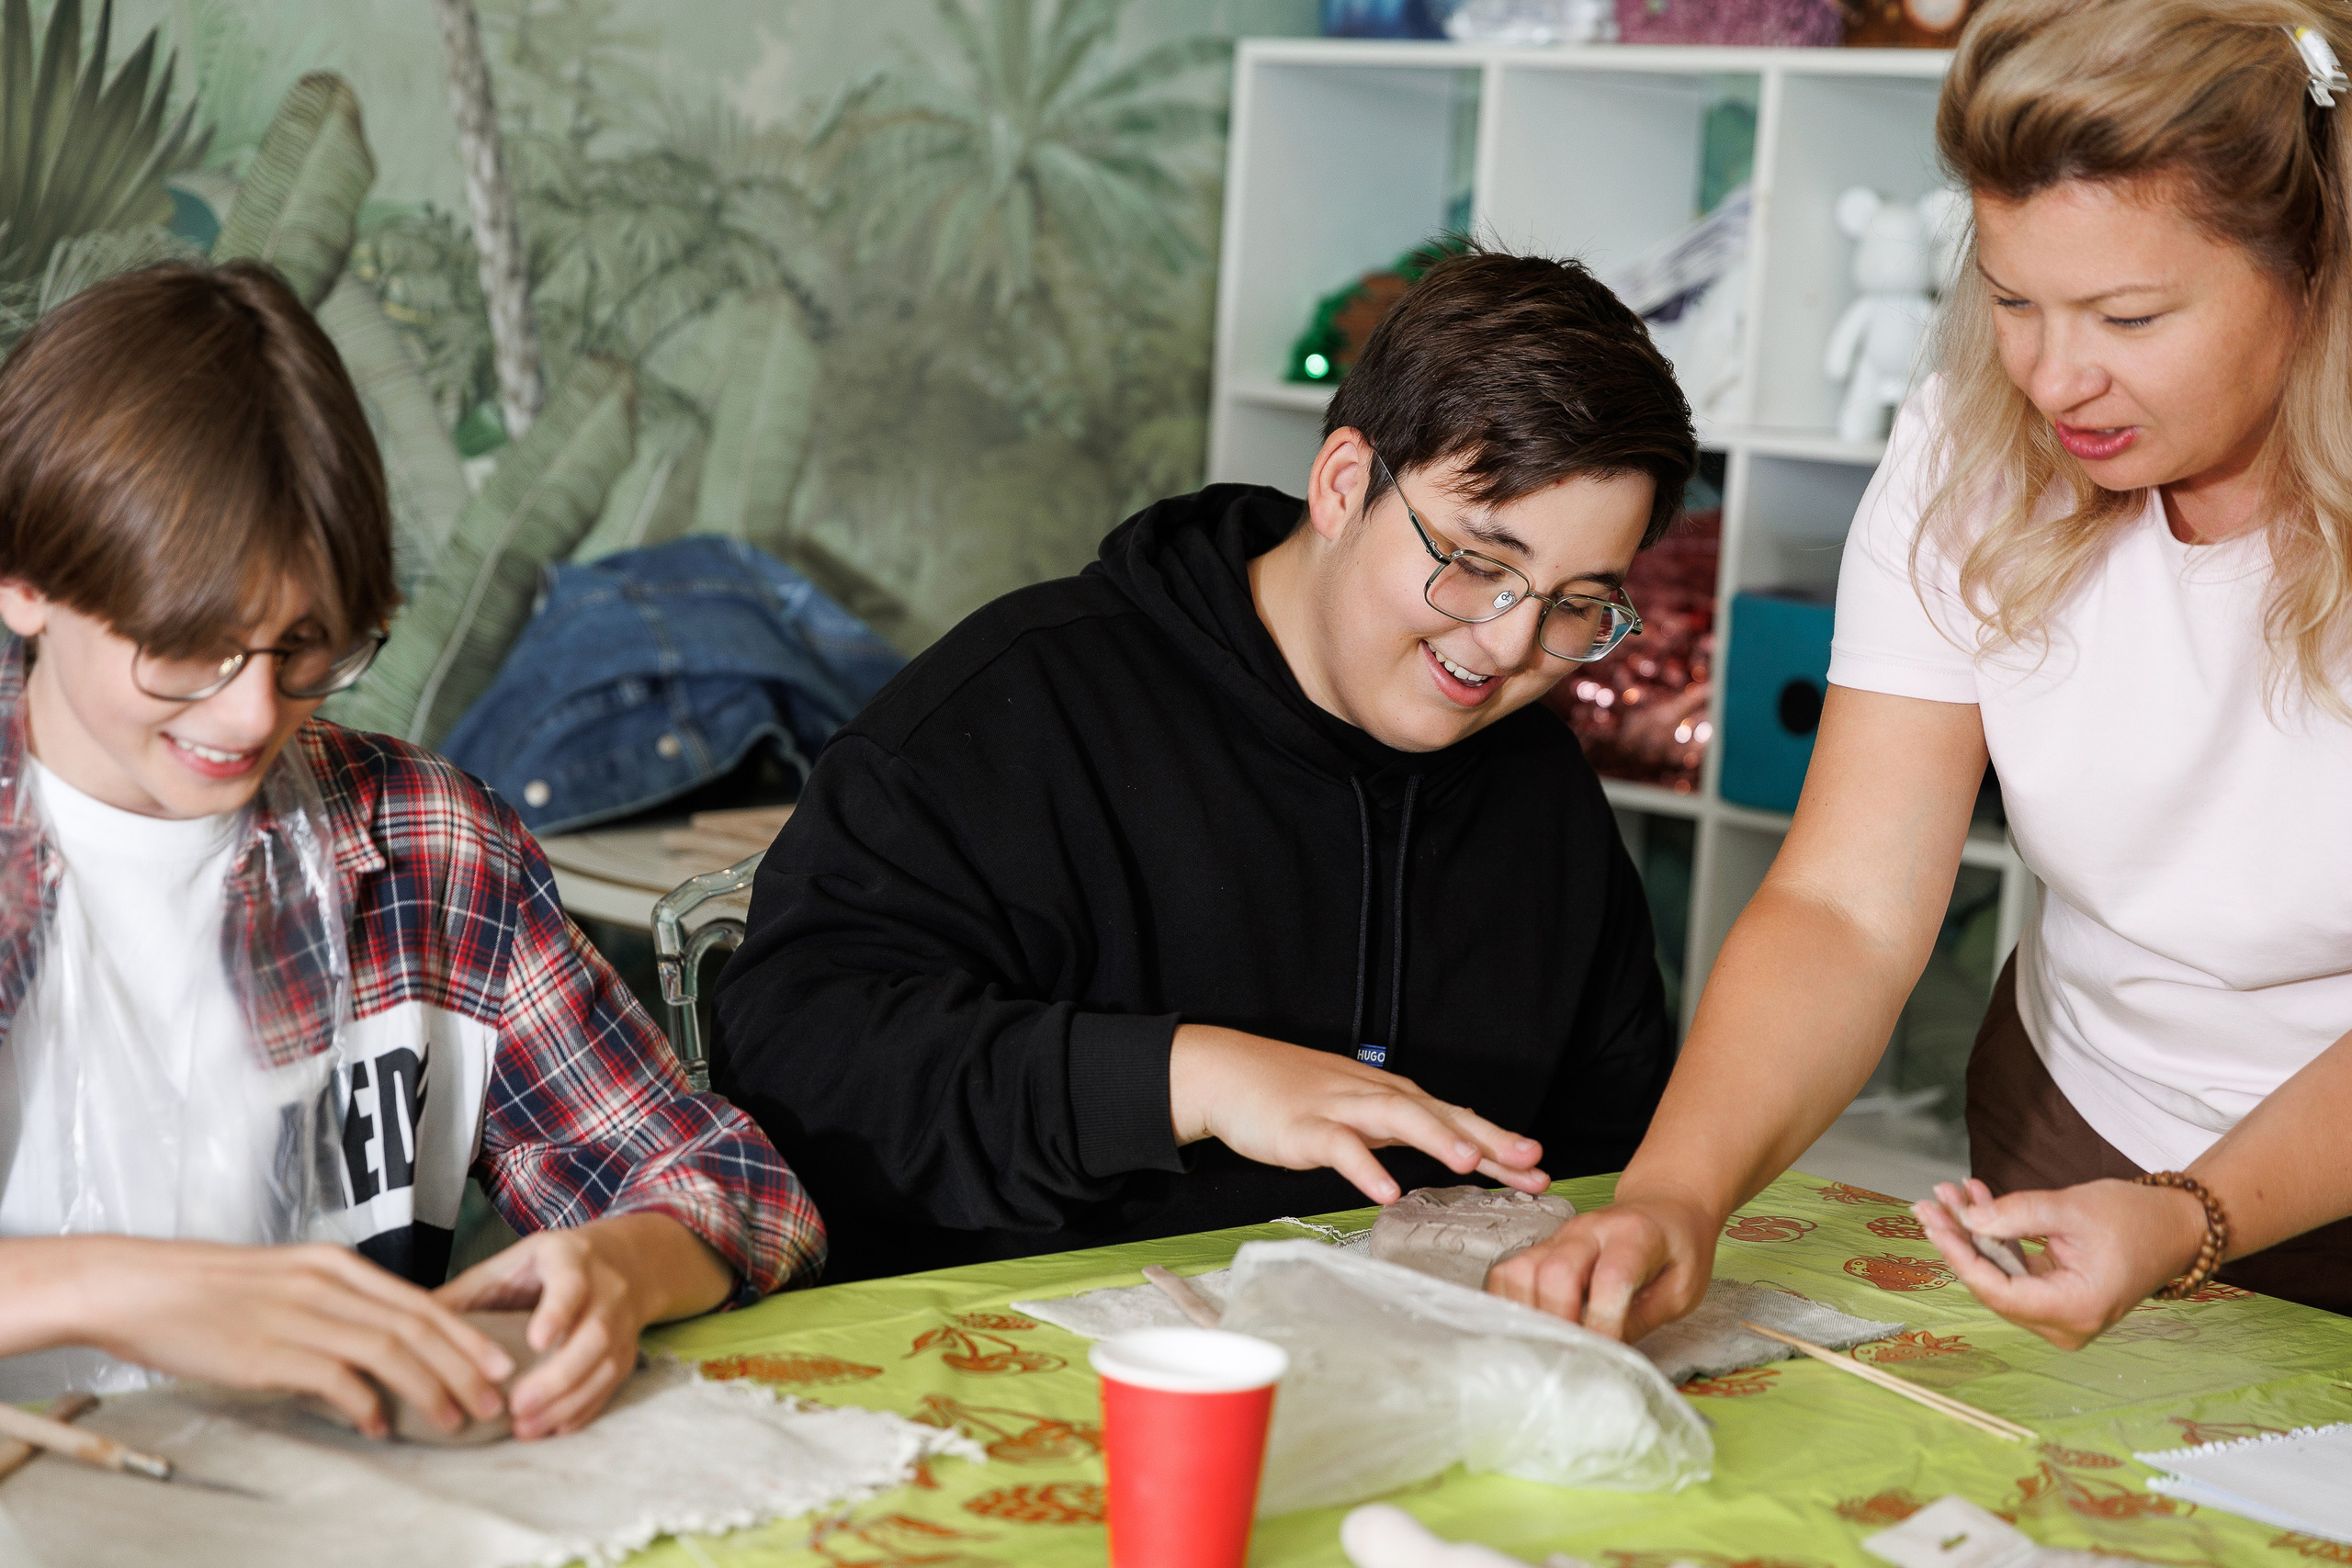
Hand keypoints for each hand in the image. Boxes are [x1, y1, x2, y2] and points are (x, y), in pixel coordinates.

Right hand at [74, 1237, 511, 1437]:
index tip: (498, 1362)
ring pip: (389, 1351)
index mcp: (335, 1264)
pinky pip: (336, 1379)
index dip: (465, 1335)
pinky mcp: (269, 1349)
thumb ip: (331, 1302)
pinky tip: (380, 1427)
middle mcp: (327, 1284)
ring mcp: (300, 1315)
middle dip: (464, 1367)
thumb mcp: (284, 1278)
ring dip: (429, 1389)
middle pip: (417, 1326)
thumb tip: (374, 1341)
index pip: (419, 1300)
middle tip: (493, 1400)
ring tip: (452, 1420)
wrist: (136, 1286)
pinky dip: (366, 1404)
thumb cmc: (206, 1289)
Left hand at [436, 1212, 732, 1438]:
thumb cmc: (548, 1267)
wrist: (623, 1261)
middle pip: (594, 1336)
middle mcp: (607, 1291)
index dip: (557, 1314)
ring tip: (525, 1428)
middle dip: (558, 1376)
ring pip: (606, 1367)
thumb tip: (403, 1324)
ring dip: (567, 1403)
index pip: (571, 1286)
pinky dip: (582, 1412)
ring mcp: (623, 1325)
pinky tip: (550, 1430)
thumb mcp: (509, 1264)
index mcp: (572, 1260)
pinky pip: (610, 1388)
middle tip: (517, 1407)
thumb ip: (466, 1293)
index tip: (535, 1341)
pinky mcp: (627, 1354)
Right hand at [1167, 1025, 1547, 1204]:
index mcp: (1393, 1098)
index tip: (1540, 1169)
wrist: (1229, 1074)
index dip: (1499, 1144)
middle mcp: (1375, 1097)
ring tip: (1468, 1162)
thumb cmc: (1295, 1096)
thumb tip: (1456, 1147)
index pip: (1456, 1119)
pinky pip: (1339, 1148)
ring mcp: (1341, 1109)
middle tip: (1531, 1162)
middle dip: (1488, 1139)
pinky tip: (1385, 1191)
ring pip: (1397, 1118)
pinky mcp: (1305, 1127)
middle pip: (1441, 1114)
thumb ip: (1404, 1128)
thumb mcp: (1360, 1110)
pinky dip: (1364, 1167)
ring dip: (1435, 1138)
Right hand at [1484, 1183, 1716, 1339]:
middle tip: (1574, 1357)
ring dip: (1531, 1316)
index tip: (1606, 1357)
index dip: (1604, 1322)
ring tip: (1550, 1347)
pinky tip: (1530, 1329)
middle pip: (1555, 1272)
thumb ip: (1643, 1318)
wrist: (1663, 1206)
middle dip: (1561, 1322)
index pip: (1610, 1277)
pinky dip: (1511, 1304)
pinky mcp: (1541, 1247)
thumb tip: (1604, 1352)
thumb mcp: (1683, 1289)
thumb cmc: (1678, 1250)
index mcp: (1635, 1235)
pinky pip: (1508, 1273)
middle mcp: (1589, 1230)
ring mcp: (1559, 1236)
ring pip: (1522, 1271)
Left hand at [1914, 1177, 2207, 1349]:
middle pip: (1993, 1285)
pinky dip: (1995, 1239)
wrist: (2177, 1228)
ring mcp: (2061, 1316)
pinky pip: (2014, 1271)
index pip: (1999, 1291)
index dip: (1960, 1255)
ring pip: (1999, 1276)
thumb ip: (2018, 1214)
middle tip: (1930, 1200)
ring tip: (1949, 1193)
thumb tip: (1966, 1220)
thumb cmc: (2136, 1218)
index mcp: (2076, 1309)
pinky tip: (1975, 1202)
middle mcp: (2066, 1324)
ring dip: (1973, 1234)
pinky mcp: (2056, 1300)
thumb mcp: (2074, 1208)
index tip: (1933, 1220)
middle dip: (1960, 1239)